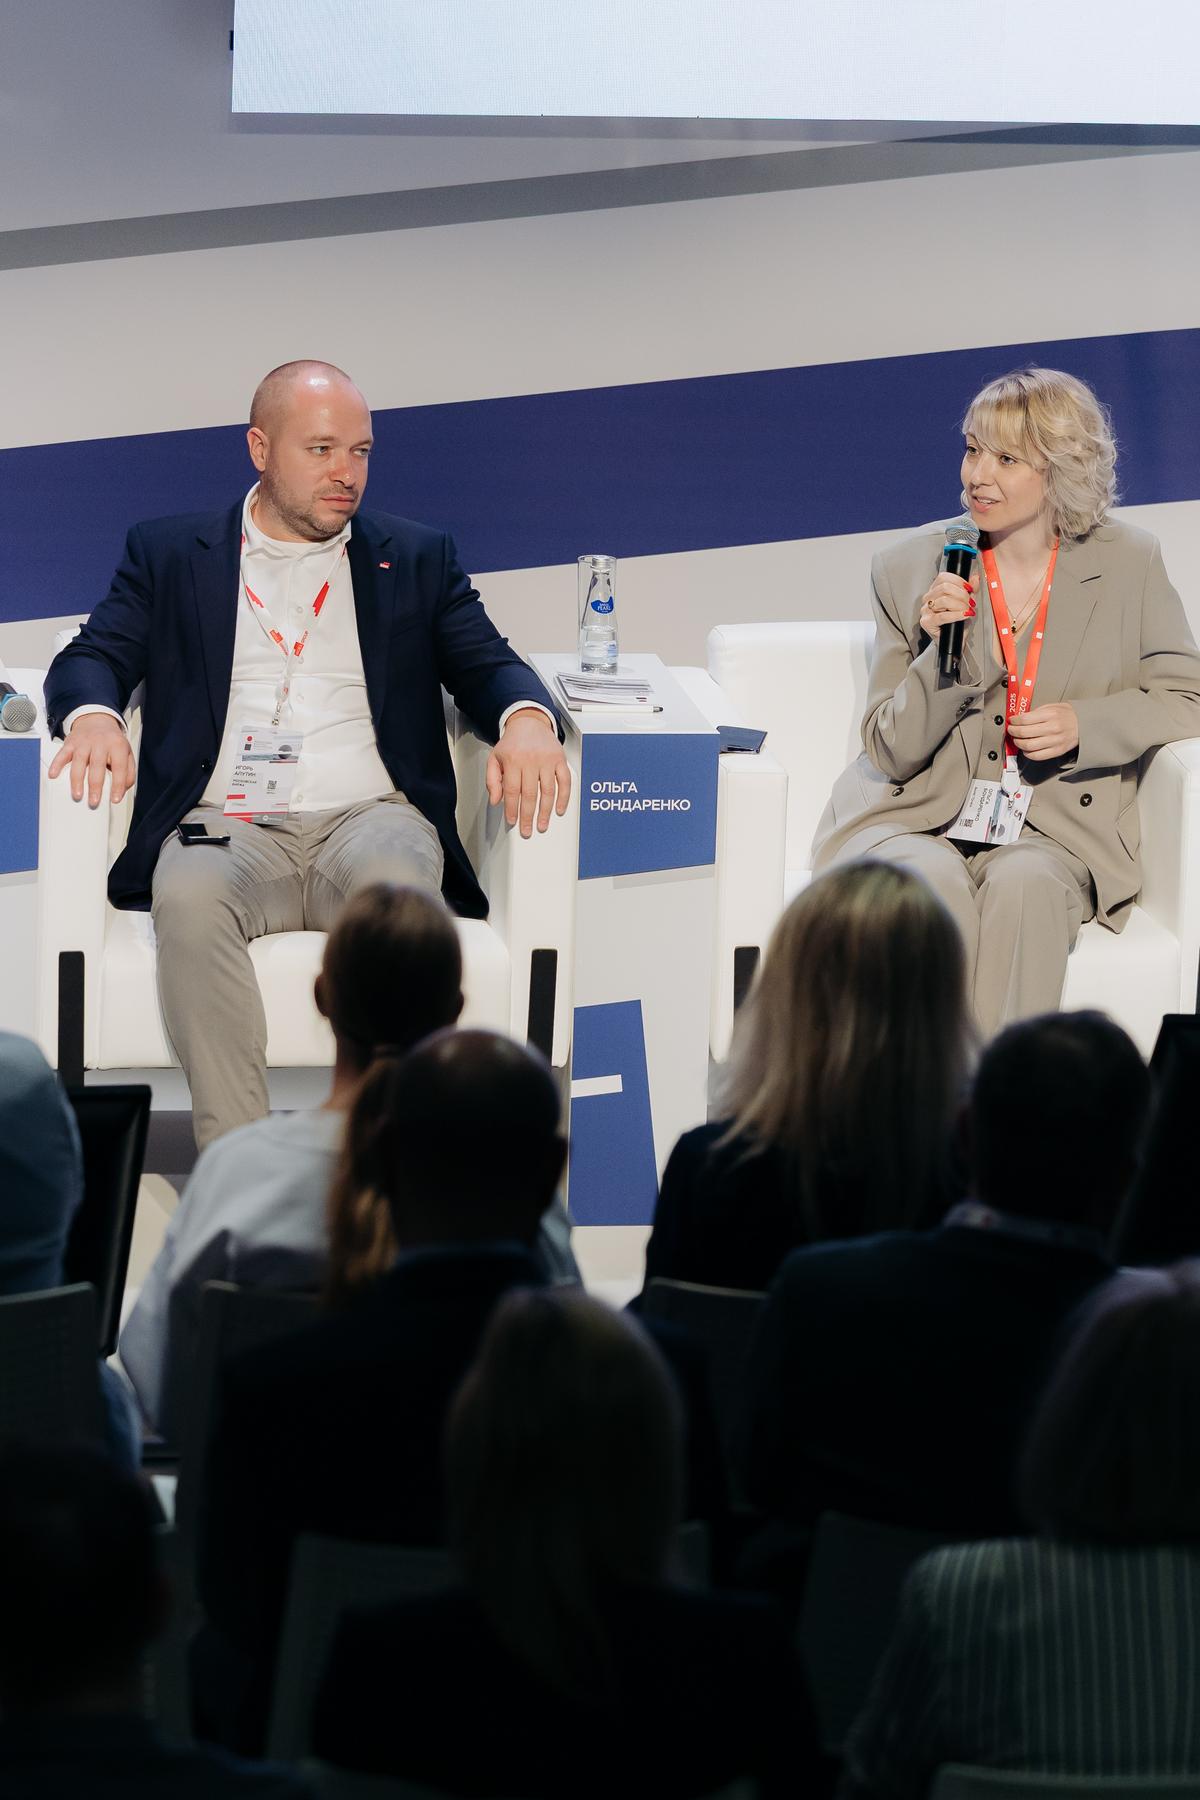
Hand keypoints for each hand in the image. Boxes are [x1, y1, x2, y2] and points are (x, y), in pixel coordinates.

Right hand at [47, 714, 136, 806]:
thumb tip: (123, 789)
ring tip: (78, 795)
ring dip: (77, 780)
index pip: (119, 768)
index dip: (118, 785)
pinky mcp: (71, 743)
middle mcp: (100, 743)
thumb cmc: (112, 740)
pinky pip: (62, 754)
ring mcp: (84, 742)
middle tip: (94, 802)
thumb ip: (129, 771)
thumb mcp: (127, 752)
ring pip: (79, 762)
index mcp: (117, 746)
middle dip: (95, 786)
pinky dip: (56, 764)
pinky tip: (54, 775)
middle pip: (97, 766)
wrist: (96, 719)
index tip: (115, 799)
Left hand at [486, 709, 570, 836]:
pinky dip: (564, 798)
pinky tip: (559, 809)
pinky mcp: (560, 760)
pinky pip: (564, 782)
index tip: (512, 821)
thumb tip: (496, 800)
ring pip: (548, 791)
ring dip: (545, 812)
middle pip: (530, 795)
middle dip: (528, 816)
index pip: (512, 791)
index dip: (512, 809)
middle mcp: (531, 760)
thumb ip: (492, 780)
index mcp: (513, 760)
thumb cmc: (512, 743)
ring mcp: (547, 760)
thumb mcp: (495, 758)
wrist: (529, 723)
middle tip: (527, 830)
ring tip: (542, 824)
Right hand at [919, 571, 976, 642]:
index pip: (943, 577)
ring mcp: (925, 610)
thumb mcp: (967, 602)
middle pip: (944, 587)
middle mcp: (928, 599)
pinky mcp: (926, 622)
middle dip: (962, 595)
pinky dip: (956, 615)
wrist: (955, 640)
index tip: (970, 588)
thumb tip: (975, 578)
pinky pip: (942, 616)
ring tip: (968, 610)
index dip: (959, 581)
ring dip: (960, 605)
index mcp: (935, 590)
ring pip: (944, 600)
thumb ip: (971, 589)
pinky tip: (965, 615)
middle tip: (971, 602)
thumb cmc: (958, 622)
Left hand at [1007, 703, 1079, 761]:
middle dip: (1013, 731)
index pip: (1025, 719)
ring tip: (1017, 739)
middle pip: (1024, 733)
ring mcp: (1055, 741)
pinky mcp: (1057, 751)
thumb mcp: (1053, 706)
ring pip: (1028, 745)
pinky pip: (1037, 756)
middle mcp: (1053, 728)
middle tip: (1011, 730)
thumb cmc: (1069, 715)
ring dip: (1018, 743)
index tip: (1011, 721)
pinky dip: (1027, 753)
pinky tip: (1026, 749)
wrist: (1085, 724)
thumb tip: (1020, 718)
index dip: (1014, 721)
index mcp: (1051, 715)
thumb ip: (1036, 712)